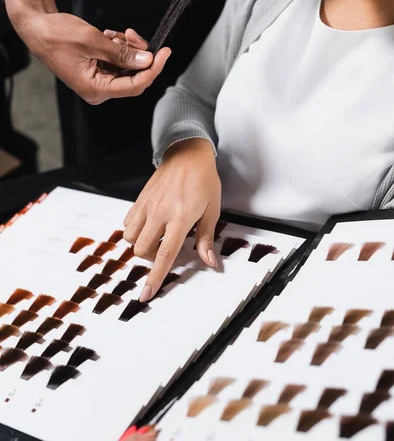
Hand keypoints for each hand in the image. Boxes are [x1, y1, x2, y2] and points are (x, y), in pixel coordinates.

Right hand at [13, 11, 170, 103]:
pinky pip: (118, 63)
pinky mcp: (97, 72)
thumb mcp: (94, 41)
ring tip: (114, 33)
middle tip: (131, 34)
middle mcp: (98, 90)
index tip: (165, 51)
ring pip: (127, 68)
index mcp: (95, 89)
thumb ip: (122, 53)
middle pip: (134, 77)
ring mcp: (98, 82)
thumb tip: (147, 60)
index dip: (153, 68)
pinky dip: (119, 49)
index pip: (135, 85)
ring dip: (127, 49)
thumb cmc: (58, 34)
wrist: (37, 27)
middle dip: (138, 54)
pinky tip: (109, 37)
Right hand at [123, 138, 221, 301]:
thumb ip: (206, 237)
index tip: (146, 294)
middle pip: (142, 249)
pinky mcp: (139, 198)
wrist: (188, 153)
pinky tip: (149, 225)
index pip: (165, 255)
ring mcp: (147, 204)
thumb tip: (210, 262)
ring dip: (141, 244)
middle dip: (150, 258)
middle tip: (166, 249)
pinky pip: (127, 222)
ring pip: (130, 237)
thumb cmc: (204, 180)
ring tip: (157, 237)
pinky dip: (134, 230)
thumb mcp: (212, 209)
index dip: (155, 277)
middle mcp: (160, 212)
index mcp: (180, 217)